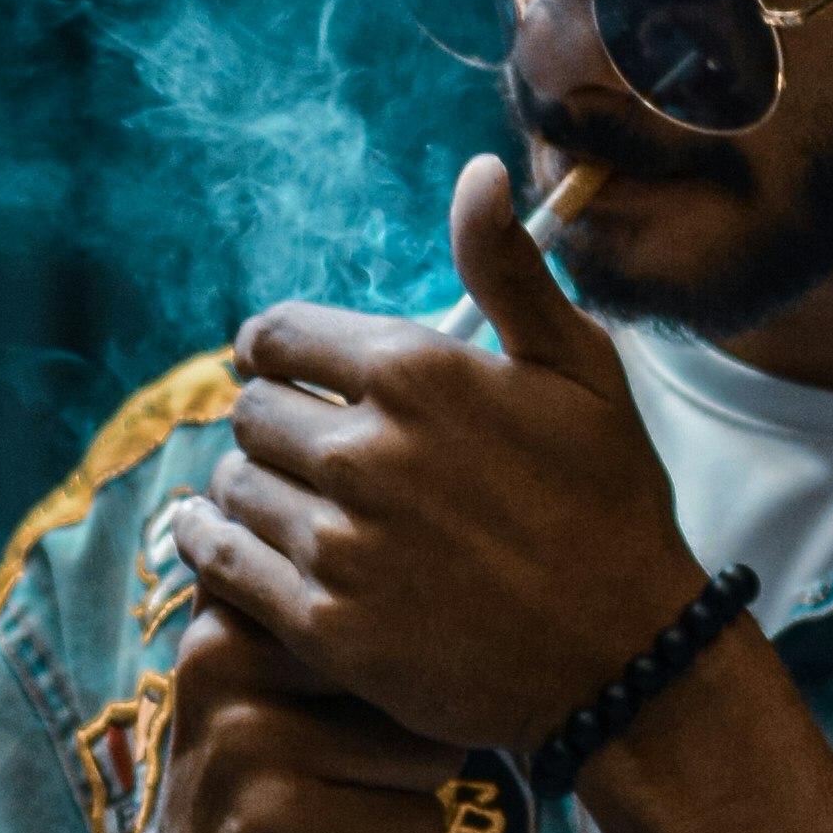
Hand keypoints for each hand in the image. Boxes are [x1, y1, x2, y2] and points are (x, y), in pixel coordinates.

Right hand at [136, 597, 469, 832]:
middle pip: (420, 673)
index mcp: (232, 605)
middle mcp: (227, 656)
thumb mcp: (267, 667)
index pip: (387, 603)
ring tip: (334, 801)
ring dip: (407, 792)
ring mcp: (246, 738)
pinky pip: (420, 820)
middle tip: (340, 760)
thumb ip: (313, 594)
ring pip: (433, 754)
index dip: (413, 655)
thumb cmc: (267, 771)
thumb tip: (428, 535)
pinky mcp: (277, 819)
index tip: (382, 688)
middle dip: (414, 730)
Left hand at [179, 154, 699, 751]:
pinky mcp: (323, 625)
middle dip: (272, 421)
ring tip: (281, 500)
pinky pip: (222, 563)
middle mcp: (366, 451)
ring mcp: (340, 542)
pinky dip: (208, 545)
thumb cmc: (609, 504)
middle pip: (251, 412)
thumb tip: (480, 171)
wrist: (623, 660)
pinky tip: (214, 538)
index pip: (278, 335)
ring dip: (248, 487)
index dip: (276, 351)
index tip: (285, 371)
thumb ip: (509, 270)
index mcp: (417, 373)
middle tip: (301, 447)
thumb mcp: (580, 371)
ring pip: (232, 486)